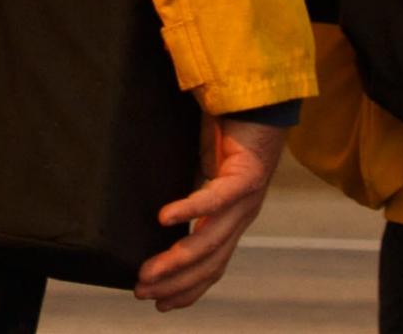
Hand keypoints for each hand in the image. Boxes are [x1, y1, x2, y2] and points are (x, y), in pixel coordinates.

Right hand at [133, 112, 286, 309]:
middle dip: (175, 283)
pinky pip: (216, 199)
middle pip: (209, 263)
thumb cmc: (229, 131)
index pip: (211, 266)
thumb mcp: (202, 170)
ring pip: (210, 242)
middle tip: (142, 292)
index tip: (161, 303)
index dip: (188, 288)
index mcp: (231, 218)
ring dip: (177, 261)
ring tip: (148, 271)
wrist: (260, 99)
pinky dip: (190, 211)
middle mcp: (241, 216)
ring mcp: (246, 199)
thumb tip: (153, 206)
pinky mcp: (246, 176)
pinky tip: (164, 218)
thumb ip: (189, 192)